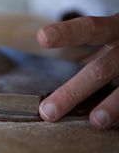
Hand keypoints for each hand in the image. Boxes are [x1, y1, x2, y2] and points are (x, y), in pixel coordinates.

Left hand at [37, 14, 118, 128]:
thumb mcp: (112, 33)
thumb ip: (89, 48)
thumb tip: (50, 70)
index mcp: (114, 29)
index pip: (89, 28)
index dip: (67, 32)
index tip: (42, 37)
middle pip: (101, 69)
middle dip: (73, 92)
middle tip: (48, 111)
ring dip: (112, 106)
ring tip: (96, 121)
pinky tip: (116, 124)